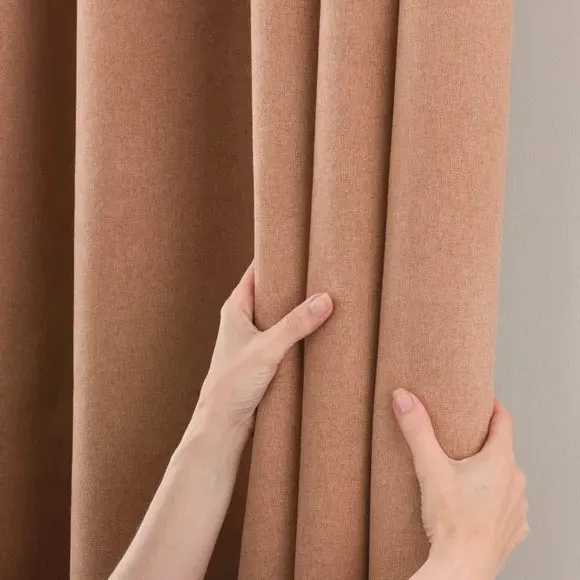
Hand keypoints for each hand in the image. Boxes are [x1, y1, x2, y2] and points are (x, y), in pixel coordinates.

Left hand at [195, 262, 332, 436]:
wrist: (222, 423)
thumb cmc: (232, 383)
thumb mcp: (267, 349)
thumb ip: (295, 325)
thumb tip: (325, 300)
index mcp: (235, 308)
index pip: (255, 272)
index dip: (275, 258)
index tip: (299, 246)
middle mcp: (243, 320)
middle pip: (271, 292)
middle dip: (294, 284)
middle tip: (321, 272)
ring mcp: (253, 339)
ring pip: (279, 316)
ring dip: (297, 311)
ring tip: (326, 298)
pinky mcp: (263, 358)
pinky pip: (283, 337)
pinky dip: (298, 332)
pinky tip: (317, 332)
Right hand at [393, 390, 528, 579]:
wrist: (461, 569)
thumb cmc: (451, 521)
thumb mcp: (429, 468)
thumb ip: (417, 430)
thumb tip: (403, 397)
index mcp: (500, 461)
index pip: (504, 420)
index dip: (492, 406)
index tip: (482, 398)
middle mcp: (516, 481)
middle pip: (502, 449)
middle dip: (483, 442)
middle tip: (460, 437)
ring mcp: (518, 507)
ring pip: (505, 478)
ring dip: (489, 472)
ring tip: (464, 473)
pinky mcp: (514, 529)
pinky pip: (507, 505)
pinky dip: (493, 499)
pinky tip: (474, 504)